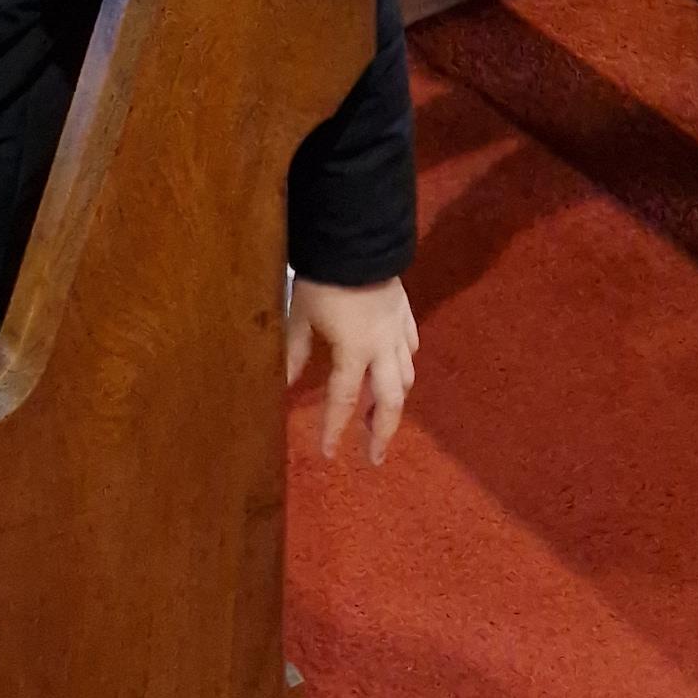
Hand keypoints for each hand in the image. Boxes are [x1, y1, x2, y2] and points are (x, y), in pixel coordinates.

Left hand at [287, 275, 415, 464]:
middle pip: (390, 401)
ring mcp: (399, 331)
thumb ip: (295, 352)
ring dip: (394, 402)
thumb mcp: (301, 315)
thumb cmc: (324, 279)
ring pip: (406, 378)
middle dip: (382, 432)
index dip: (335, 430)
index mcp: (354, 352)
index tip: (329, 454)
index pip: (342, 400)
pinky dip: (404, 366)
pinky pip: (411, 349)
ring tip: (379, 418)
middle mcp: (382, 349)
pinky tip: (397, 371)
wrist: (358, 240)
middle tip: (374, 457)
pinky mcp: (406, 315)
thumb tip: (285, 383)